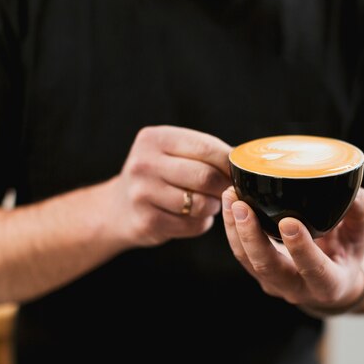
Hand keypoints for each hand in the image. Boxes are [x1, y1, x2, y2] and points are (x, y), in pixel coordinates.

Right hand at [108, 125, 232, 247]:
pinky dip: (200, 223)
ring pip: (201, 204)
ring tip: (207, 203)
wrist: (118, 208)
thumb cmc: (158, 176)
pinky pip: (192, 225)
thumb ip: (204, 153)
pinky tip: (192, 217)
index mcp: (155, 139)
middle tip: (226, 190)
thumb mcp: (172, 153)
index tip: (238, 170)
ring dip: (212, 206)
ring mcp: (142, 194)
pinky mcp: (147, 222)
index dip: (229, 162)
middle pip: (205, 177)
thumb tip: (245, 159)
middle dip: (223, 186)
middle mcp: (144, 163)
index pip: (206, 147)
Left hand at [222, 187, 363, 315]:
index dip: (301, 250)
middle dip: (253, 237)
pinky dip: (232, 228)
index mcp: (330, 284)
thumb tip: (353, 189)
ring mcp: (274, 283)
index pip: (316, 271)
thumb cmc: (349, 248)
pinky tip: (229, 202)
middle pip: (269, 269)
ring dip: (236, 229)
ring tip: (231, 197)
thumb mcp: (363, 232)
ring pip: (249, 261)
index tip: (289, 222)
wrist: (333, 274)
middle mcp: (298, 289)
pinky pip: (241, 253)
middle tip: (243, 206)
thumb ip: (362, 210)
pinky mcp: (259, 271)